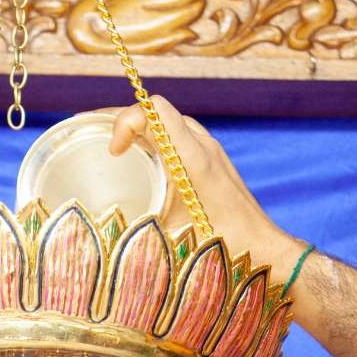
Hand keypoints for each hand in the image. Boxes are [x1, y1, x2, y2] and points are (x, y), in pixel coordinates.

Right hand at [109, 96, 302, 283]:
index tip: (113, 152)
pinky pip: (179, 135)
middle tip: (94, 134)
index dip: (125, 122)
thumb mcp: (172, 237)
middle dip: (123, 118)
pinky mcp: (213, 159)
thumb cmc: (222, 245)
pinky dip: (156, 139)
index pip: (154, 111)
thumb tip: (103, 226)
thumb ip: (139, 225)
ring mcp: (209, 149)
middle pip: (158, 110)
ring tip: (114, 144)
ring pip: (169, 120)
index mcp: (193, 158)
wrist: (262, 247)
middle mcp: (203, 145)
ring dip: (140, 127)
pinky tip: (141, 159)